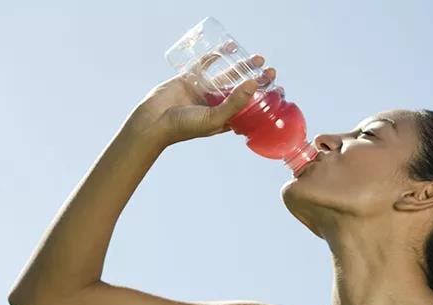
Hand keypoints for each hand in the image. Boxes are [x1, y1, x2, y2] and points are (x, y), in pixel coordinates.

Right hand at [123, 53, 276, 147]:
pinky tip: (229, 48)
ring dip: (242, 67)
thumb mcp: (214, 118)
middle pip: (242, 90)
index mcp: (224, 119)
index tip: (278, 91)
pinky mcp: (191, 79)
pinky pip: (206, 65)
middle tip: (270, 72)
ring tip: (258, 59)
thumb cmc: (184, 127)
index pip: (249, 109)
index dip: (264, 100)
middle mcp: (215, 105)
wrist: (154, 121)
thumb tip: (254, 84)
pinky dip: (217, 56)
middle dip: (257, 81)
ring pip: (227, 76)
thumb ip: (235, 102)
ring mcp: (204, 91)